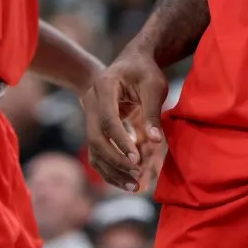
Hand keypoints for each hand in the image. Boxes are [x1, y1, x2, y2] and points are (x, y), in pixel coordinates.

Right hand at [81, 46, 168, 191]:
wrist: (132, 61)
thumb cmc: (144, 71)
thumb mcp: (153, 85)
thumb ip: (152, 112)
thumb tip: (155, 141)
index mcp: (104, 86)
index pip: (108, 120)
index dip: (121, 141)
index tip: (137, 159)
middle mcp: (92, 102)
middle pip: (96, 139)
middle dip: (116, 161)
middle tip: (137, 176)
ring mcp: (91, 115)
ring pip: (95, 150)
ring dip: (112, 170)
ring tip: (135, 186)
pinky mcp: (97, 127)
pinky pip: (99, 153)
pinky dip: (111, 168)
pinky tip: (128, 181)